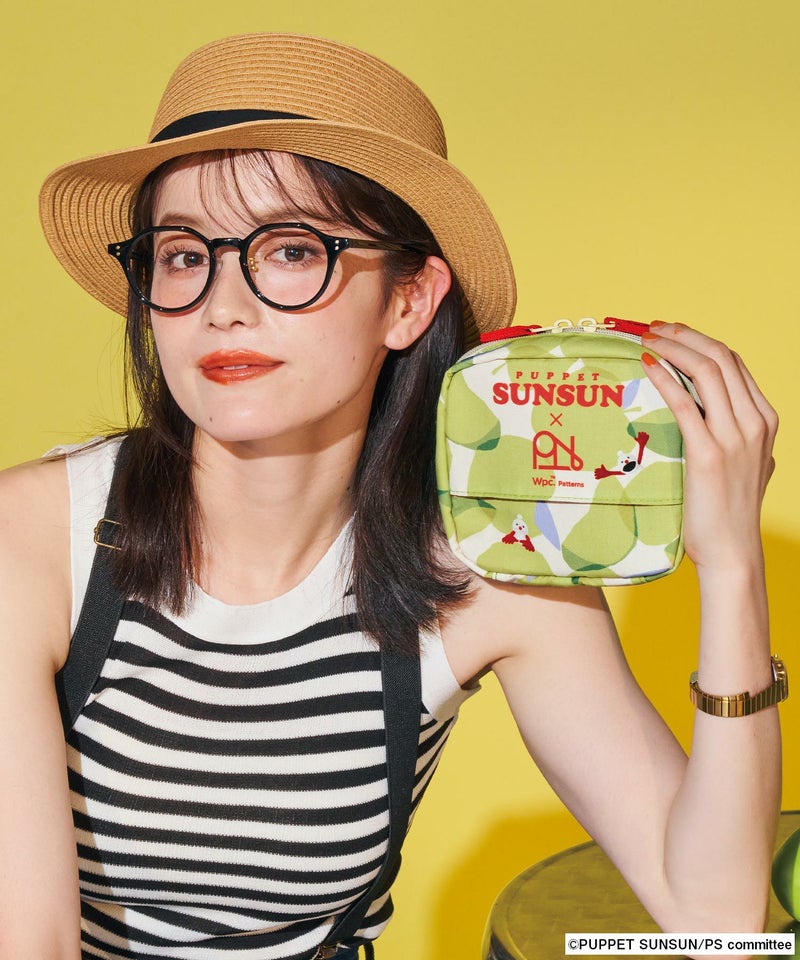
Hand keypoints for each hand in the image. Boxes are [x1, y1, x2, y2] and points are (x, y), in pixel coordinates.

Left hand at [640, 321, 776, 570]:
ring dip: (672, 347)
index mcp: (765, 420)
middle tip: (652, 327)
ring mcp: (735, 437)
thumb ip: (741, 440)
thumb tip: (723, 424)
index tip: (671, 332)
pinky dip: (665, 378)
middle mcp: (755, 422)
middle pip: (721, 357)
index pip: (734, 363)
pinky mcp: (709, 454)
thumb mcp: (748, 466)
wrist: (733, 552)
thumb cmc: (730, 513)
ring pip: (707, 371)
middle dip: (684, 335)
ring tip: (645, 339)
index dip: (700, 340)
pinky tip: (647, 366)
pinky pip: (686, 404)